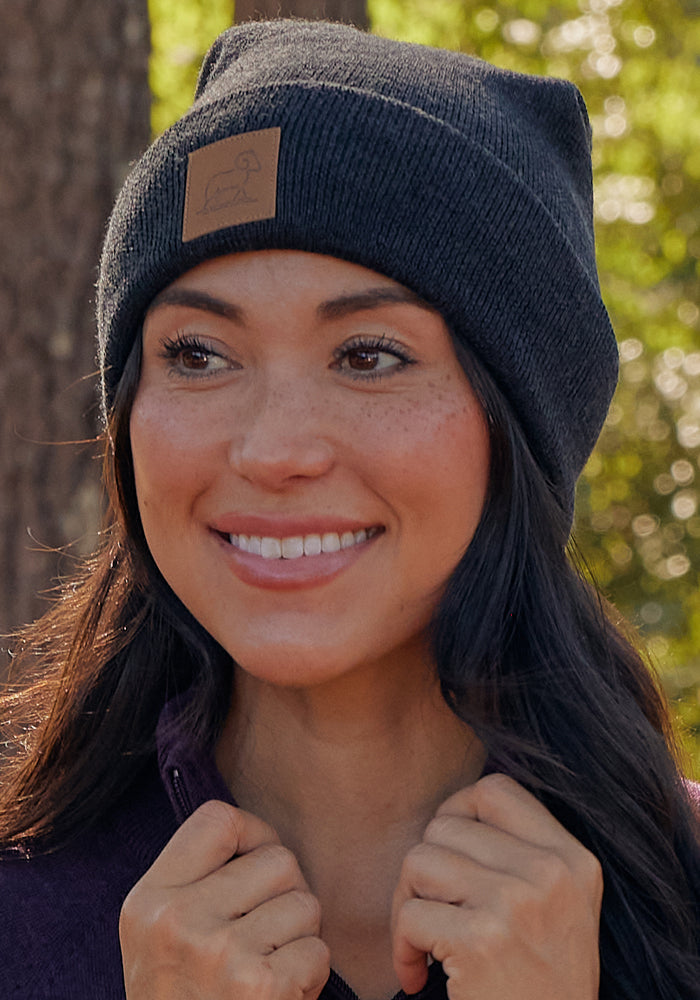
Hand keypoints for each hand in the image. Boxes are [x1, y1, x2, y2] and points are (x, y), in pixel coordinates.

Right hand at [120, 800, 329, 999]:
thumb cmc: (183, 998)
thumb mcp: (159, 933)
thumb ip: (196, 880)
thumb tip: (255, 831)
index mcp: (150, 899)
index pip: (218, 819)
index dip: (252, 834)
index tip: (253, 866)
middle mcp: (178, 920)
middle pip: (278, 859)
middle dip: (286, 893)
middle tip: (263, 934)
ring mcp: (219, 954)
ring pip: (305, 903)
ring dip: (300, 937)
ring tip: (267, 967)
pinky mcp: (261, 987)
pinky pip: (318, 950)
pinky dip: (309, 976)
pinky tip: (278, 996)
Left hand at [391, 773, 602, 999]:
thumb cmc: (542, 980)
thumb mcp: (560, 904)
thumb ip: (523, 851)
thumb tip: (455, 807)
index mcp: (572, 858)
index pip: (494, 789)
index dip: (457, 813)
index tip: (451, 857)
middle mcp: (550, 874)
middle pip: (445, 825)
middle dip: (424, 869)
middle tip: (432, 912)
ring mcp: (516, 905)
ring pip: (419, 861)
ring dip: (407, 905)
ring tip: (425, 943)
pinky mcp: (481, 942)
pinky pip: (409, 915)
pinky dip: (401, 949)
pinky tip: (420, 976)